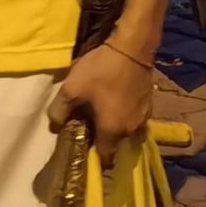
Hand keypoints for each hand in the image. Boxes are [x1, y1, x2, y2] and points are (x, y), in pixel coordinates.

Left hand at [49, 42, 155, 162]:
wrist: (132, 47)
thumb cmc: (101, 70)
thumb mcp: (71, 88)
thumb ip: (59, 111)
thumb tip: (55, 126)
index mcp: (113, 131)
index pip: (104, 159)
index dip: (92, 156)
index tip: (82, 146)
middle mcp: (132, 130)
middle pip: (116, 145)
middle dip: (104, 141)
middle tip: (89, 126)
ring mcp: (144, 118)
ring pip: (128, 133)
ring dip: (116, 129)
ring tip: (103, 114)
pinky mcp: (150, 105)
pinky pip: (136, 120)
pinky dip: (126, 117)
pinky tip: (116, 103)